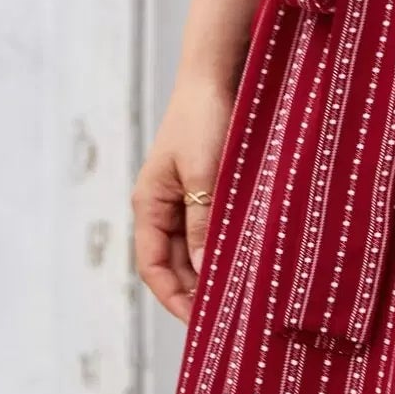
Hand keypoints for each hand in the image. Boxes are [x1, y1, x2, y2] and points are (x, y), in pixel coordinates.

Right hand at [132, 74, 235, 322]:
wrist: (217, 72)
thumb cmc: (204, 117)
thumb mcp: (204, 174)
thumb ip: (203, 224)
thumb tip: (208, 274)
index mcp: (150, 203)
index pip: (153, 266)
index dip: (174, 297)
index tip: (200, 321)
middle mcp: (162, 203)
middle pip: (174, 261)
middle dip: (195, 289)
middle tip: (227, 314)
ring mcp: (184, 193)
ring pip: (193, 245)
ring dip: (211, 266)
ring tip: (238, 290)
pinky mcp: (206, 182)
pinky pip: (210, 223)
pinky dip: (222, 242)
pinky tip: (244, 253)